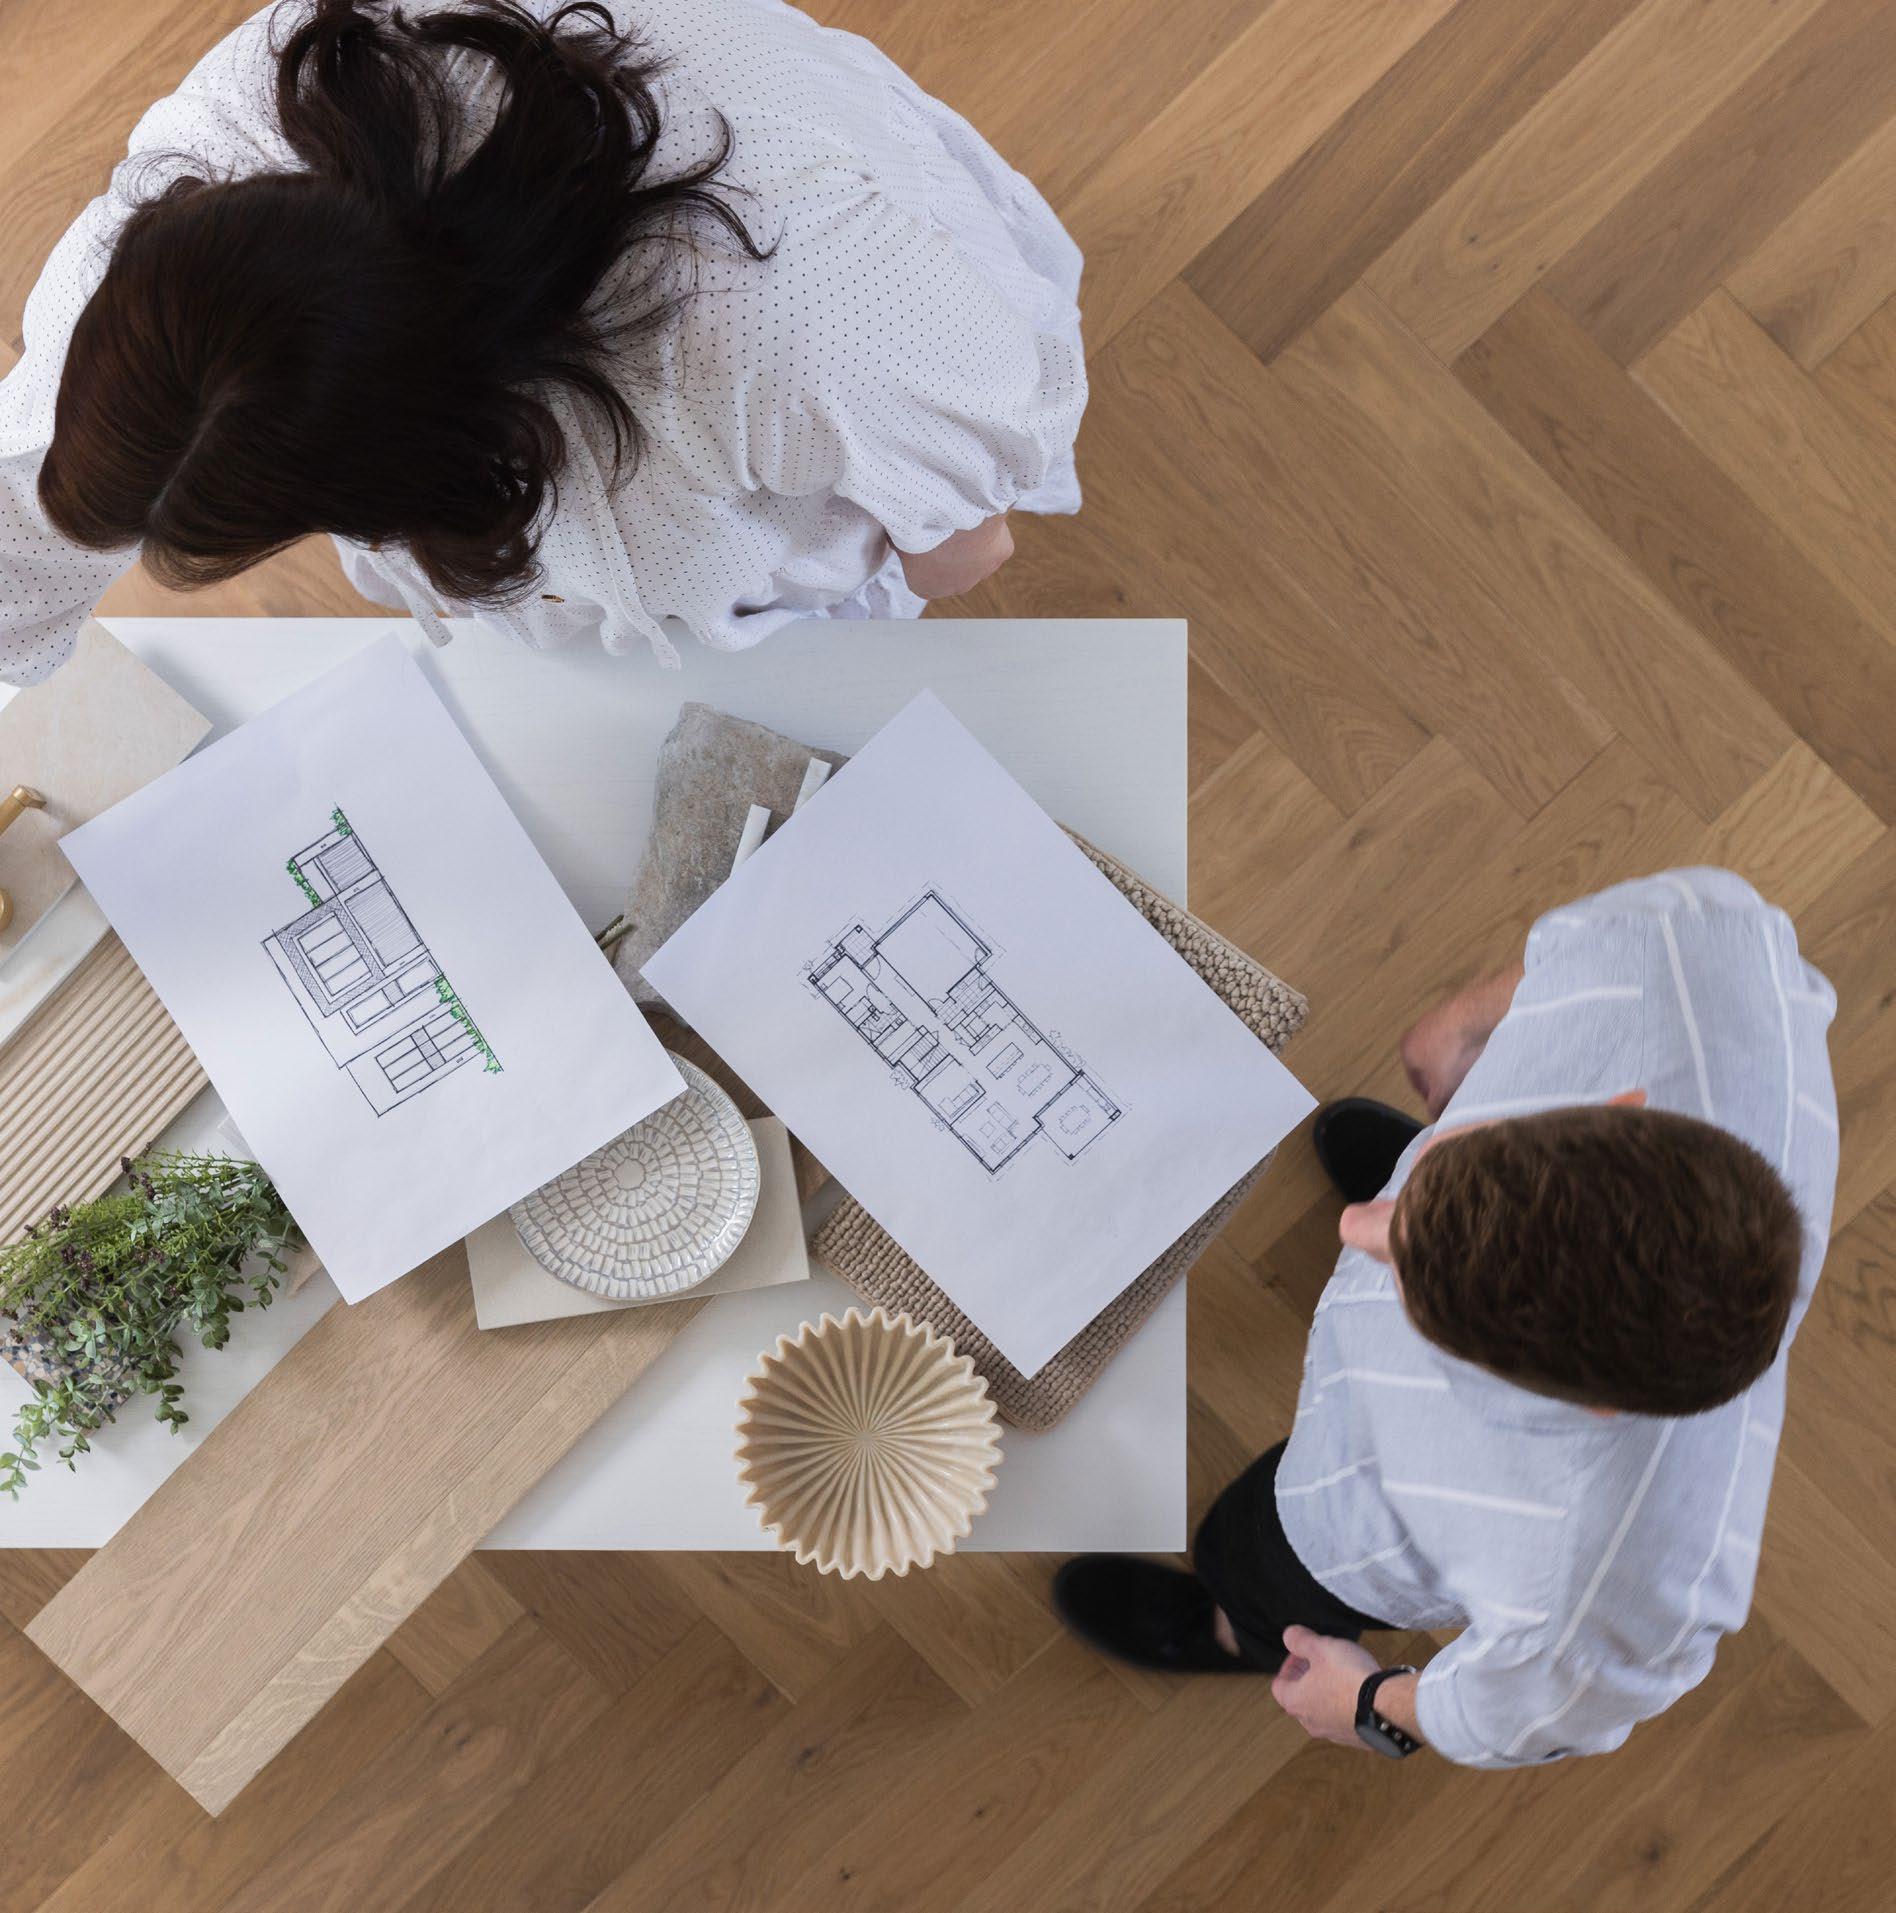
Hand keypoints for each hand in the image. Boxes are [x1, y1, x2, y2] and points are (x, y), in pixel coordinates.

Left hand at [897, 515, 1013, 598]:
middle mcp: (955, 587)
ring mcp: (981, 573)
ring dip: (971, 543)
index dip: (921, 556)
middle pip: (952, 570)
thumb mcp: (895, 535)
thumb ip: (897, 542)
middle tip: (942, 528)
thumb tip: (895, 534)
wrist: (953, 514)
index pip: (921, 575)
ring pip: (977, 557)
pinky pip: (994, 541)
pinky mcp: (1001, 554)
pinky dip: (989, 530)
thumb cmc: (920, 526)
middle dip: (949, 552)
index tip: (919, 538)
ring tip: (961, 520)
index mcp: (924, 587)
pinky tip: (979, 516)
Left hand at [1270, 1627, 1379, 1747]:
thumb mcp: (1320, 1647)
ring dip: (1328, 1693)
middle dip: (1308, 1678)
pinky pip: (1346, 1720)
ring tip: (1343, 1674)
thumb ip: (1299, 1640)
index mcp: (1297, 1703)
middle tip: (1321, 1661)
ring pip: (1324, 1711)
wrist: (1387, 1708)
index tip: (1302, 1653)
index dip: (1288, 1666)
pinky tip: (1361, 1692)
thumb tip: (1289, 1636)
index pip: (1279, 1686)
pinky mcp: (1357, 1739)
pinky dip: (1348, 1706)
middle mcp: (1312, 1723)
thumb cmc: (1349, 1678)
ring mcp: (1335, 1734)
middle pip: (1301, 1699)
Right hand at [1398, 961, 1524, 1118]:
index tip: (1450, 1106)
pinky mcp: (1461, 1009)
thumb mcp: (1443, 1089)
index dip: (1434, 1098)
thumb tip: (1437, 1117)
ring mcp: (1439, 1017)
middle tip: (1466, 1091)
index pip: (1417, 1083)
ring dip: (1462, 1063)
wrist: (1479, 1014)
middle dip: (1448, 1079)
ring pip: (1450, 1050)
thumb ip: (1436, 1106)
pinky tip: (1486, 1054)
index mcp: (1407, 1049)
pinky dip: (1473, 1047)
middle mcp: (1418, 1031)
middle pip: (1433, 1065)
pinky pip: (1465, 1036)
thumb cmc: (1454, 1053)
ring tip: (1479, 1073)